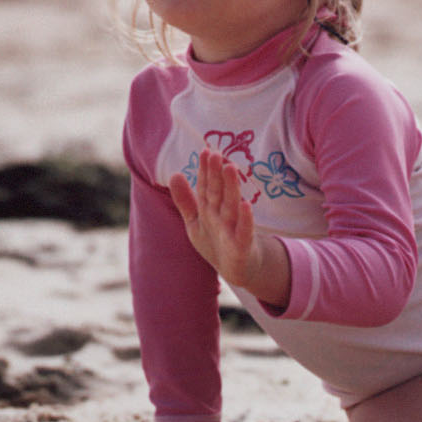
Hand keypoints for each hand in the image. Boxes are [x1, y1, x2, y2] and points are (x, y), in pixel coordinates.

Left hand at [168, 149, 266, 289]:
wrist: (236, 270)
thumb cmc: (216, 243)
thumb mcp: (195, 222)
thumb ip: (185, 200)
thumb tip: (174, 174)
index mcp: (210, 209)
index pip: (206, 186)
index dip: (204, 170)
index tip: (205, 150)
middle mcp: (222, 215)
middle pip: (218, 192)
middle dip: (216, 173)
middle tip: (216, 153)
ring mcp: (233, 229)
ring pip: (231, 206)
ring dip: (232, 188)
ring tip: (231, 168)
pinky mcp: (242, 246)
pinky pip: (244, 231)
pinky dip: (246, 219)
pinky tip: (247, 205)